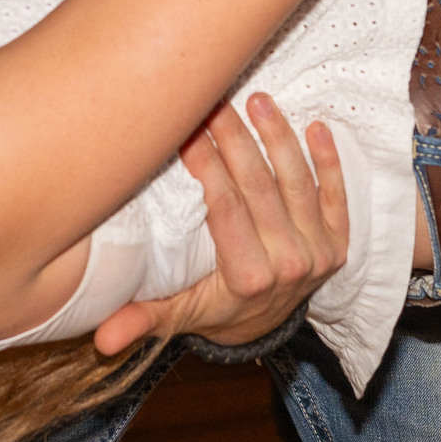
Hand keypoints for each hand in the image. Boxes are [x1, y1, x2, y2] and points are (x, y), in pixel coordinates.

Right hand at [95, 95, 350, 354]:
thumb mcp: (179, 314)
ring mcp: (318, 252)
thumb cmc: (216, 309)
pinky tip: (316, 127)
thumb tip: (103, 341)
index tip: (186, 130)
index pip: (225, 208)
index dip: (206, 165)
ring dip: (278, 138)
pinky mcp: (337, 242)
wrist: (267, 328)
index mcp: (248, 279)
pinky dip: (328, 161)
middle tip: (213, 102)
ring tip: (258, 100)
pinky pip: (336, 196)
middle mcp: (289, 265)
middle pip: (260, 187)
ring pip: (297, 183)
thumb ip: (144, 319)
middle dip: (235, 139)